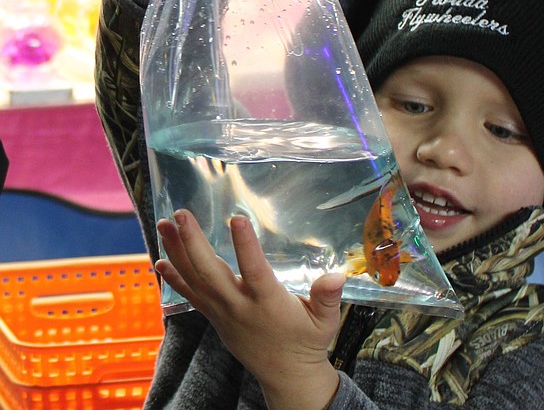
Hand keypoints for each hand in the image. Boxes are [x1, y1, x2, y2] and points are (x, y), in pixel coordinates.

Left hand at [155, 209, 343, 409]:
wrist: (286, 375)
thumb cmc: (308, 342)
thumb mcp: (326, 321)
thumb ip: (328, 297)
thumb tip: (337, 276)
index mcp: (269, 304)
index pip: (255, 271)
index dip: (245, 245)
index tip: (237, 218)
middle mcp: (240, 307)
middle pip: (211, 273)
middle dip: (194, 242)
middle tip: (181, 214)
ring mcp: (223, 313)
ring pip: (195, 280)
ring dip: (178, 251)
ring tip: (164, 225)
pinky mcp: (215, 317)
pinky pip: (191, 295)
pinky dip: (175, 278)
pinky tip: (160, 260)